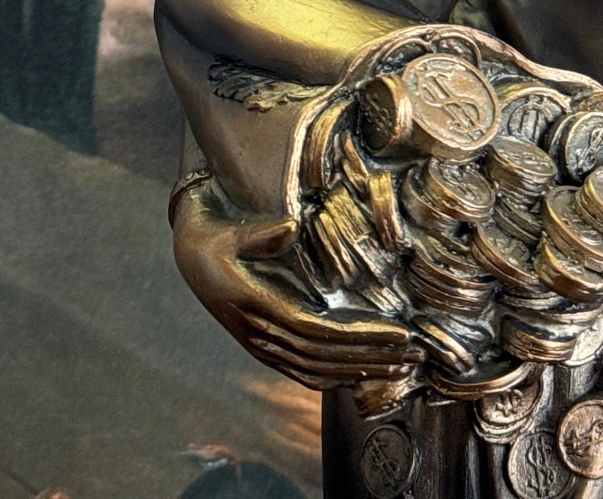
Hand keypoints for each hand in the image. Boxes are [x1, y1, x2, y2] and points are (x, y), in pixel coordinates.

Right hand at [173, 179, 422, 389]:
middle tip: (415, 353)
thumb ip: (261, 232)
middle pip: (325, 356)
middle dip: (372, 357)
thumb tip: (293, 226)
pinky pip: (302, 370)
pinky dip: (334, 377)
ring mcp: (262, 344)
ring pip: (317, 368)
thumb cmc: (213, 238)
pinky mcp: (265, 345)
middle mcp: (262, 333)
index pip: (319, 331)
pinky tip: (360, 375)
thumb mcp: (230, 231)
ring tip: (400, 367)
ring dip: (360, 369)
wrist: (188, 255)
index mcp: (258, 307)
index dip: (360, 336)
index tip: (398, 332)